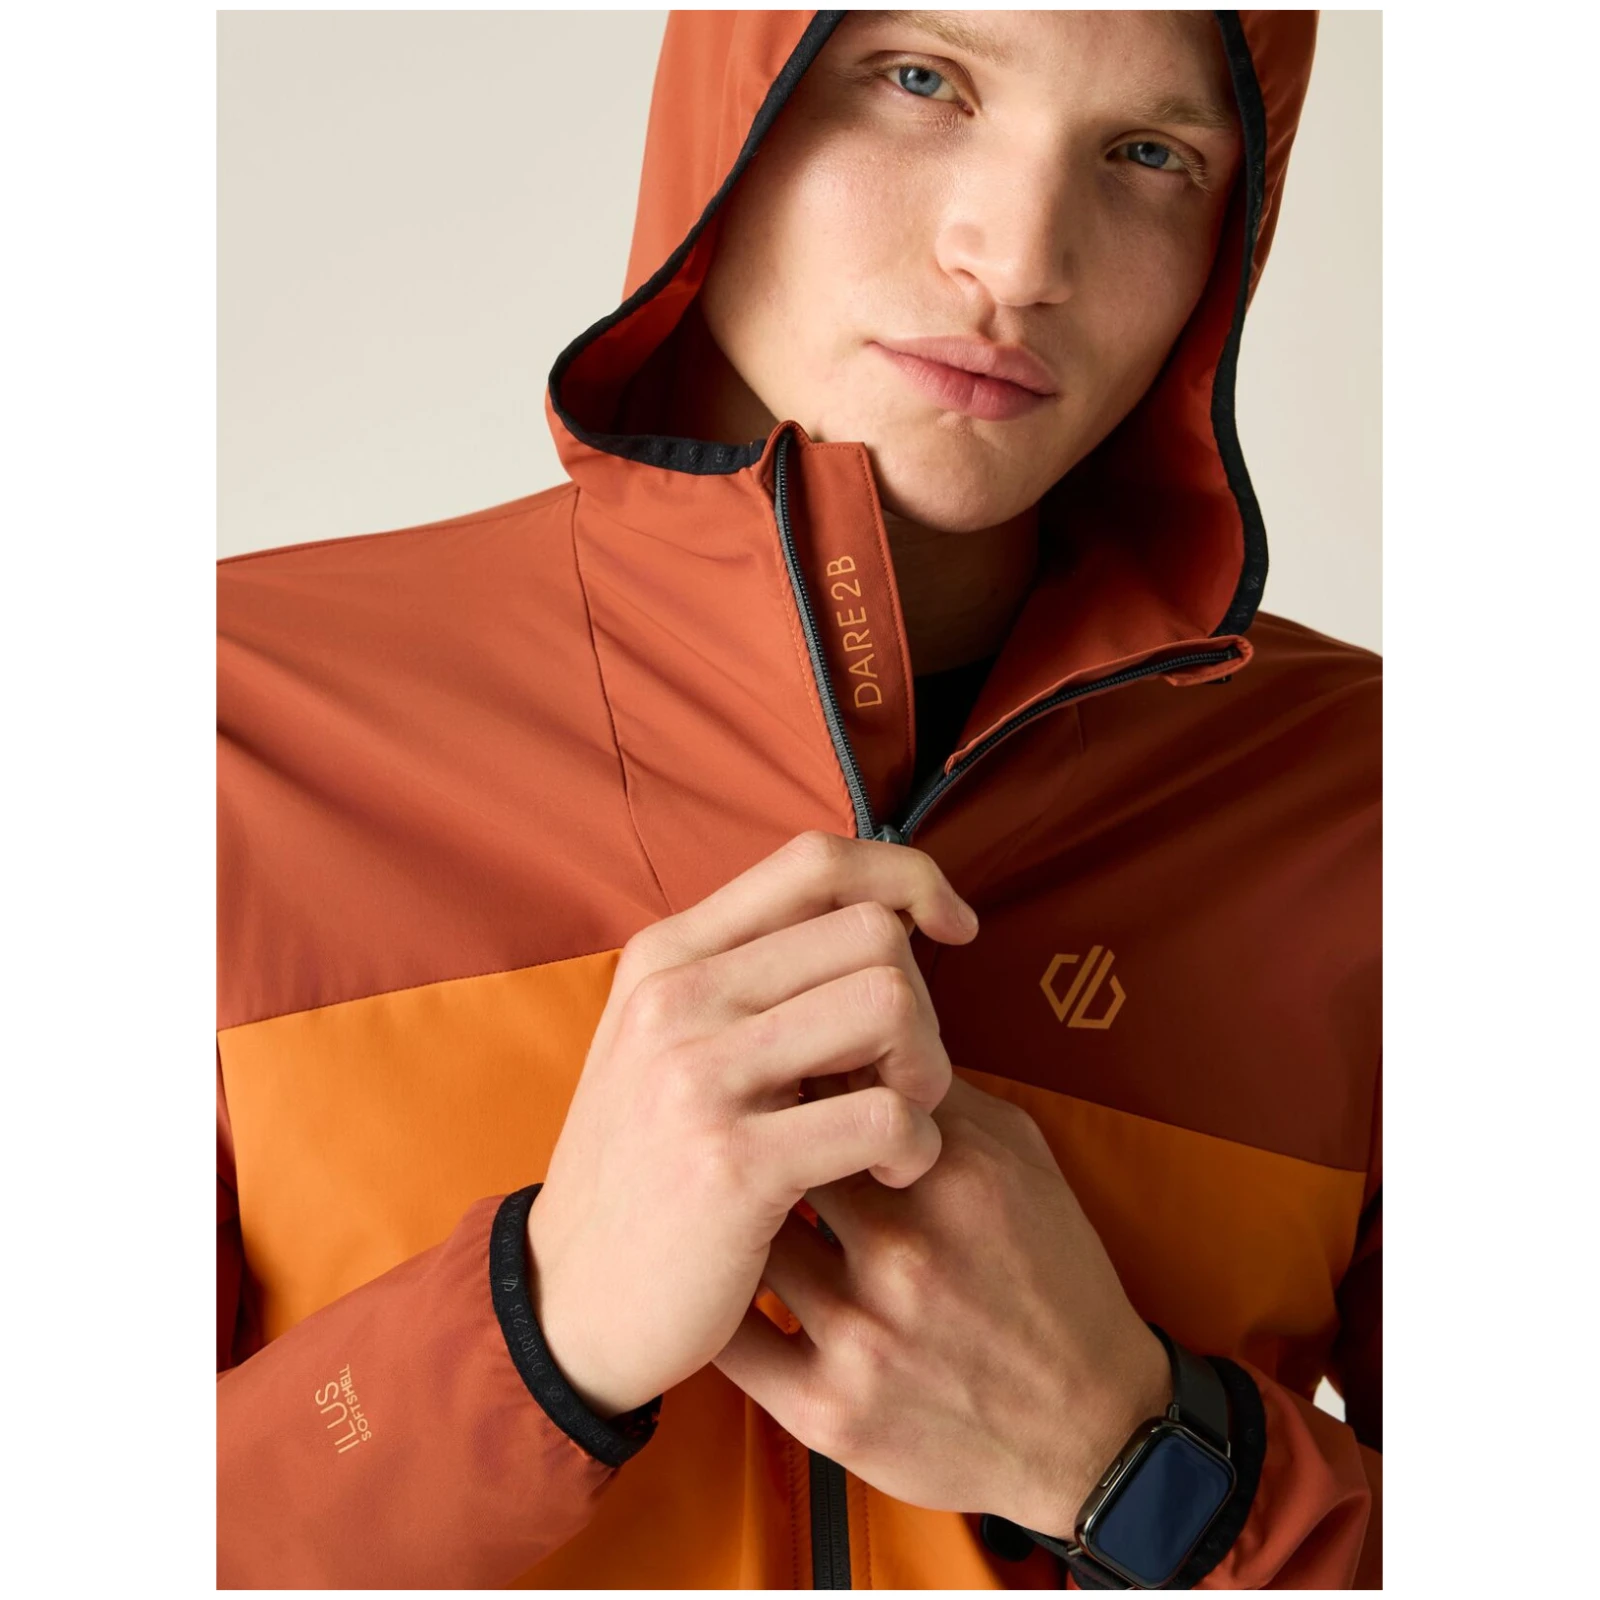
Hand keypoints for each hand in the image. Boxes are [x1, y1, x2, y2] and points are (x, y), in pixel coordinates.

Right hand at [525, 830, 979, 1417]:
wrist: (569, 1300)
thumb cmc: (650, 1165)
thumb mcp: (670, 1044)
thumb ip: (753, 977)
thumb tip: (884, 921)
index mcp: (670, 954)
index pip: (816, 860)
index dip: (907, 877)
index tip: (952, 926)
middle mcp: (678, 995)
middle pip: (872, 932)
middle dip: (925, 1000)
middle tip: (908, 1074)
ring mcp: (699, 1076)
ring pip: (889, 1004)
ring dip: (927, 1067)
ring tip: (904, 1120)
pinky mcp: (734, 1164)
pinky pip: (885, 1114)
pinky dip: (918, 1144)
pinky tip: (893, 1172)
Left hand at [711, 1074, 1173, 1534]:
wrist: (1094, 1431)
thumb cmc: (1053, 1280)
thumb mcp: (1025, 1162)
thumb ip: (943, 1098)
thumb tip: (859, 1038)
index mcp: (953, 1178)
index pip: (835, 1091)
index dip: (800, 1082)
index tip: (786, 1082)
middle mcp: (906, 1253)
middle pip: (781, 1155)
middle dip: (764, 1145)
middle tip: (753, 1142)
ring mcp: (865, 1336)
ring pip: (752, 1240)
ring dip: (740, 1223)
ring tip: (738, 1210)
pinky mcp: (830, 1411)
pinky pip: (735, 1341)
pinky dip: (721, 1304)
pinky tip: (727, 1281)